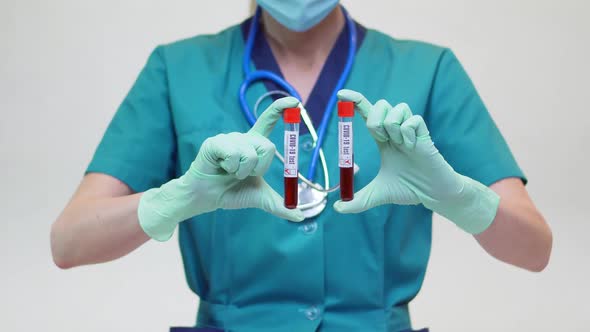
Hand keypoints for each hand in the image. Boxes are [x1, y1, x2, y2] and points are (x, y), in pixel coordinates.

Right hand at [138, 97, 303, 240]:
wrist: (207, 198)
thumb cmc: (231, 192)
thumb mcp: (260, 199)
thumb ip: (280, 206)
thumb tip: (300, 217)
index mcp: (254, 145)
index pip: (268, 121)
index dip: (280, 109)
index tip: (294, 101)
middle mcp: (243, 138)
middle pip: (267, 146)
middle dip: (259, 168)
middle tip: (243, 174)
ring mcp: (229, 138)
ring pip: (250, 153)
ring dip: (242, 171)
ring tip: (229, 172)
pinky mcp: (215, 142)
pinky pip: (234, 153)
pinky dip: (230, 167)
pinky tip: (220, 168)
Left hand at [334, 90, 498, 233]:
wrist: (432, 195)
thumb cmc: (409, 190)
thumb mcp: (377, 195)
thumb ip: (358, 201)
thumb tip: (338, 208)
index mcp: (383, 140)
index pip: (368, 114)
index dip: (356, 101)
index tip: (341, 95)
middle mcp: (395, 132)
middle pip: (381, 105)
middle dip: (374, 118)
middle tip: (381, 140)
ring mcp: (410, 131)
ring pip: (397, 108)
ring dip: (392, 126)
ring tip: (400, 145)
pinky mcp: (425, 134)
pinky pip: (412, 120)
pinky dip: (407, 132)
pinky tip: (412, 146)